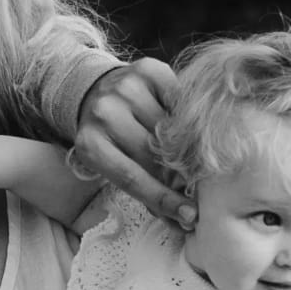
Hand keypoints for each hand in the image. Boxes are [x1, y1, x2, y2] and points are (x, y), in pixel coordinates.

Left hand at [69, 57, 189, 227]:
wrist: (96, 90)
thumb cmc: (111, 138)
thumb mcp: (114, 163)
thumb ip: (143, 186)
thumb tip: (183, 220)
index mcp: (91, 144)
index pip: (132, 177)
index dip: (163, 198)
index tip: (189, 216)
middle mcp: (105, 113)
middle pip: (154, 152)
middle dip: (178, 175)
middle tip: (200, 191)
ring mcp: (126, 88)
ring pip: (171, 127)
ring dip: (186, 145)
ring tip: (196, 159)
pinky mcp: (148, 69)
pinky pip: (180, 98)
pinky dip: (187, 114)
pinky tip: (190, 125)